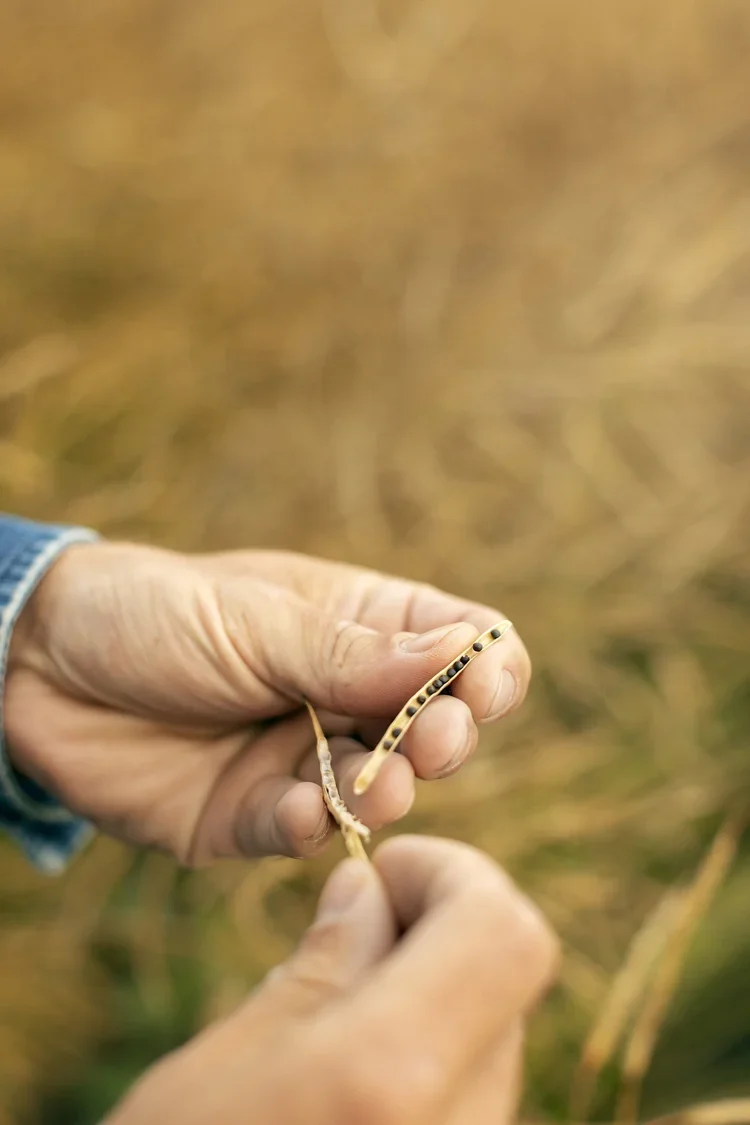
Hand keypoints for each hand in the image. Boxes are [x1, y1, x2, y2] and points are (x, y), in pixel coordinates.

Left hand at [6, 542, 529, 863]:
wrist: (41, 667)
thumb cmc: (155, 614)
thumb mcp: (257, 621)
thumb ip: (351, 652)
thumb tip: (465, 654)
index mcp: (361, 625)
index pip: (462, 644)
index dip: (487, 667)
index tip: (483, 689)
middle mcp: (345, 695)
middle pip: (438, 724)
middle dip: (447, 737)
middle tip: (434, 743)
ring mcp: (304, 758)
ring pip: (382, 789)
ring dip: (391, 790)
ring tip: (382, 784)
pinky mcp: (254, 816)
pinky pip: (303, 834)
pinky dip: (309, 828)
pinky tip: (296, 812)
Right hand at [104, 836, 558, 1124]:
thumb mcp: (229, 1060)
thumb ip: (322, 966)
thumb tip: (370, 890)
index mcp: (395, 1077)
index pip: (506, 933)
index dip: (456, 877)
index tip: (382, 874)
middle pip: (504, 982)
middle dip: (437, 928)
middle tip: (349, 931)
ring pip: (494, 1040)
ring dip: (433, 993)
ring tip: (334, 1014)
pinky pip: (474, 1099)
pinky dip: (430, 1054)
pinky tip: (352, 1075)